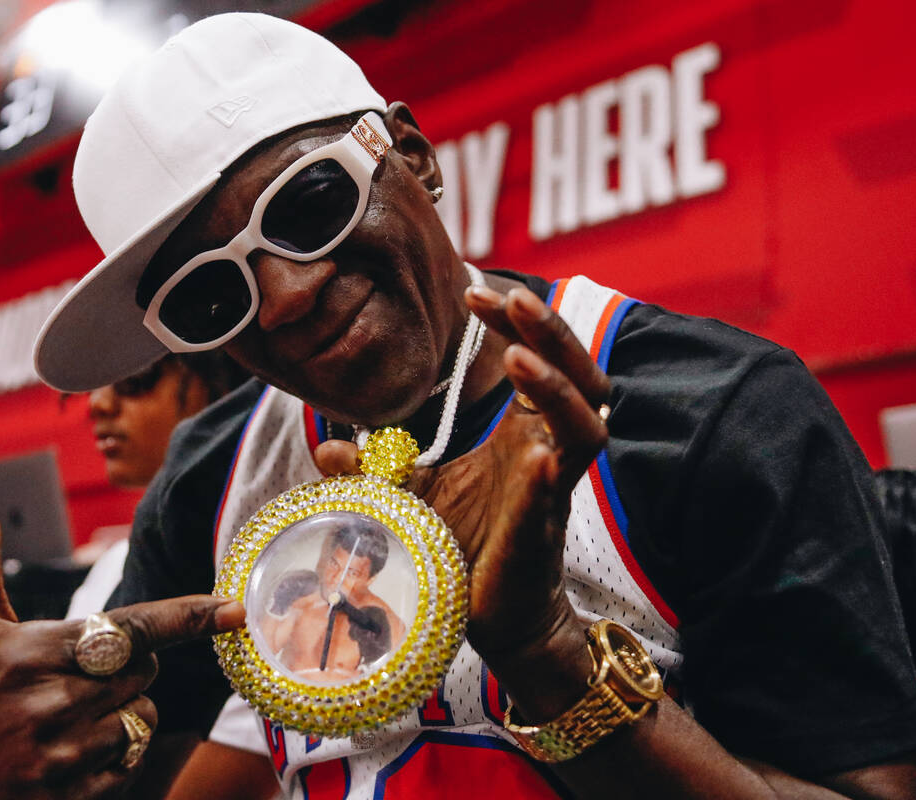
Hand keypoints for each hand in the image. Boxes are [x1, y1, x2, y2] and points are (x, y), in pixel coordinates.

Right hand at [0, 481, 244, 799]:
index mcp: (39, 651)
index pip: (131, 629)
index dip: (187, 618)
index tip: (235, 610)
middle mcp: (57, 703)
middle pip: (145, 670)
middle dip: (125, 665)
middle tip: (75, 672)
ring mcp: (66, 753)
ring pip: (143, 715)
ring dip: (121, 709)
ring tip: (67, 713)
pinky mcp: (72, 794)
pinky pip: (129, 759)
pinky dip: (113, 752)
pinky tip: (69, 748)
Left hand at [315, 284, 608, 717]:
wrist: (494, 618)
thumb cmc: (463, 550)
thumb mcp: (414, 499)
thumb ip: (378, 468)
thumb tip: (329, 448)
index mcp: (523, 431)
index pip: (535, 358)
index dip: (514, 322)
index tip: (473, 292)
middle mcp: (548, 447)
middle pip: (578, 374)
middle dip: (548, 331)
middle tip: (506, 295)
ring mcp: (555, 484)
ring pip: (587, 419)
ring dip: (557, 383)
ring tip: (519, 356)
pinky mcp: (547, 524)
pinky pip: (565, 483)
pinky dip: (552, 461)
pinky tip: (535, 448)